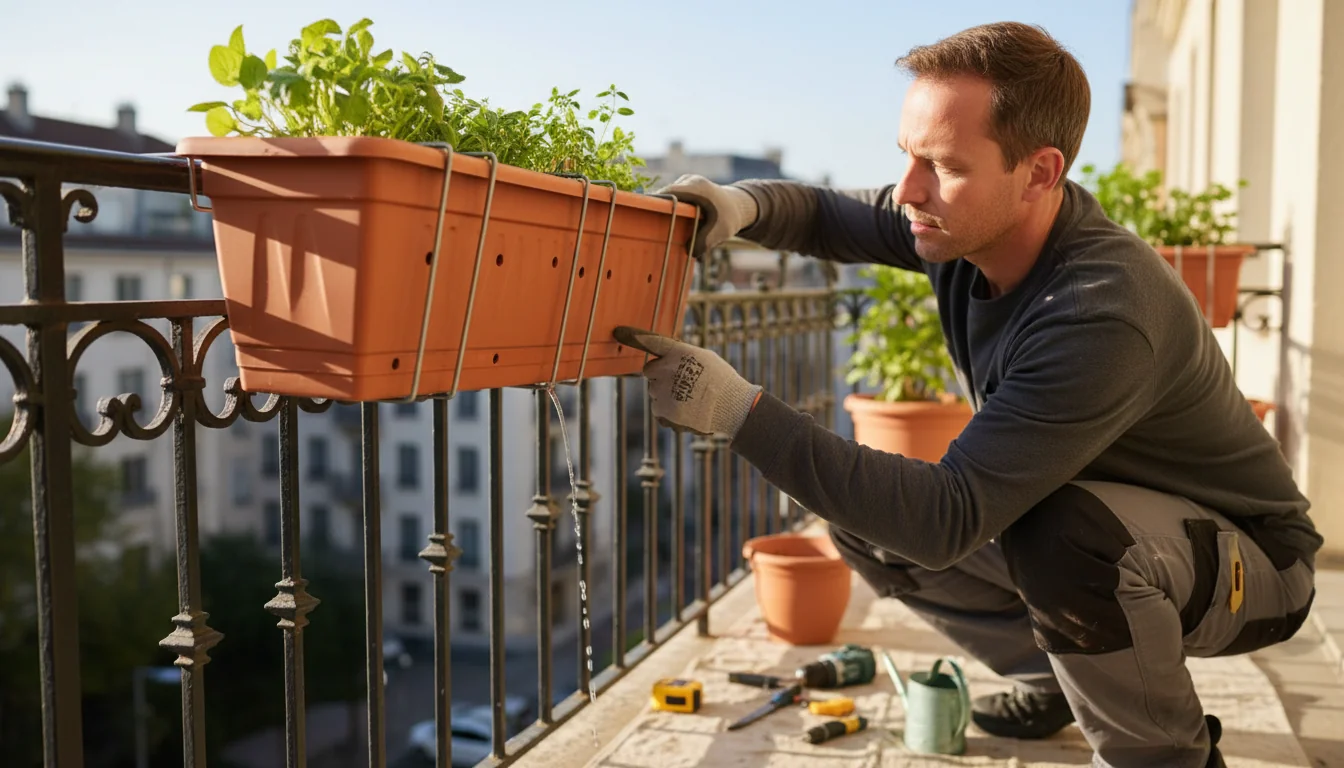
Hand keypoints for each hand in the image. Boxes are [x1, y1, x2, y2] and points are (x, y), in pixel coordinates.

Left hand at [613, 326, 761, 437]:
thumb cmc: (721, 381)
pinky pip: (659, 410)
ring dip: (667, 396)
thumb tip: (664, 362)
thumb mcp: (703, 358)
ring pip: (655, 392)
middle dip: (661, 376)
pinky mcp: (660, 410)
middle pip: (650, 371)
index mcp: (676, 351)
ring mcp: (660, 390)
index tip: (618, 331)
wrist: (731, 407)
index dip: (633, 335)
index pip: (651, 340)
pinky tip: (688, 411)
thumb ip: (679, 357)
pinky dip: (670, 412)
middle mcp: (664, 368)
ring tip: (692, 400)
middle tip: (684, 384)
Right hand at [651, 174, 758, 258]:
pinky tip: (665, 220)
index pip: (670, 191)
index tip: (643, 213)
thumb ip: (706, 242)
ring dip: (663, 208)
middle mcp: (690, 180)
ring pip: (667, 194)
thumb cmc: (729, 218)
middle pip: (665, 193)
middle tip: (645, 223)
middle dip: (656, 207)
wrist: (737, 206)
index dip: (656, 201)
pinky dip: (667, 206)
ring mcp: (686, 181)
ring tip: (656, 224)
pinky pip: (670, 195)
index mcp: (698, 188)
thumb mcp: (721, 232)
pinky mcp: (684, 186)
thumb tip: (689, 252)